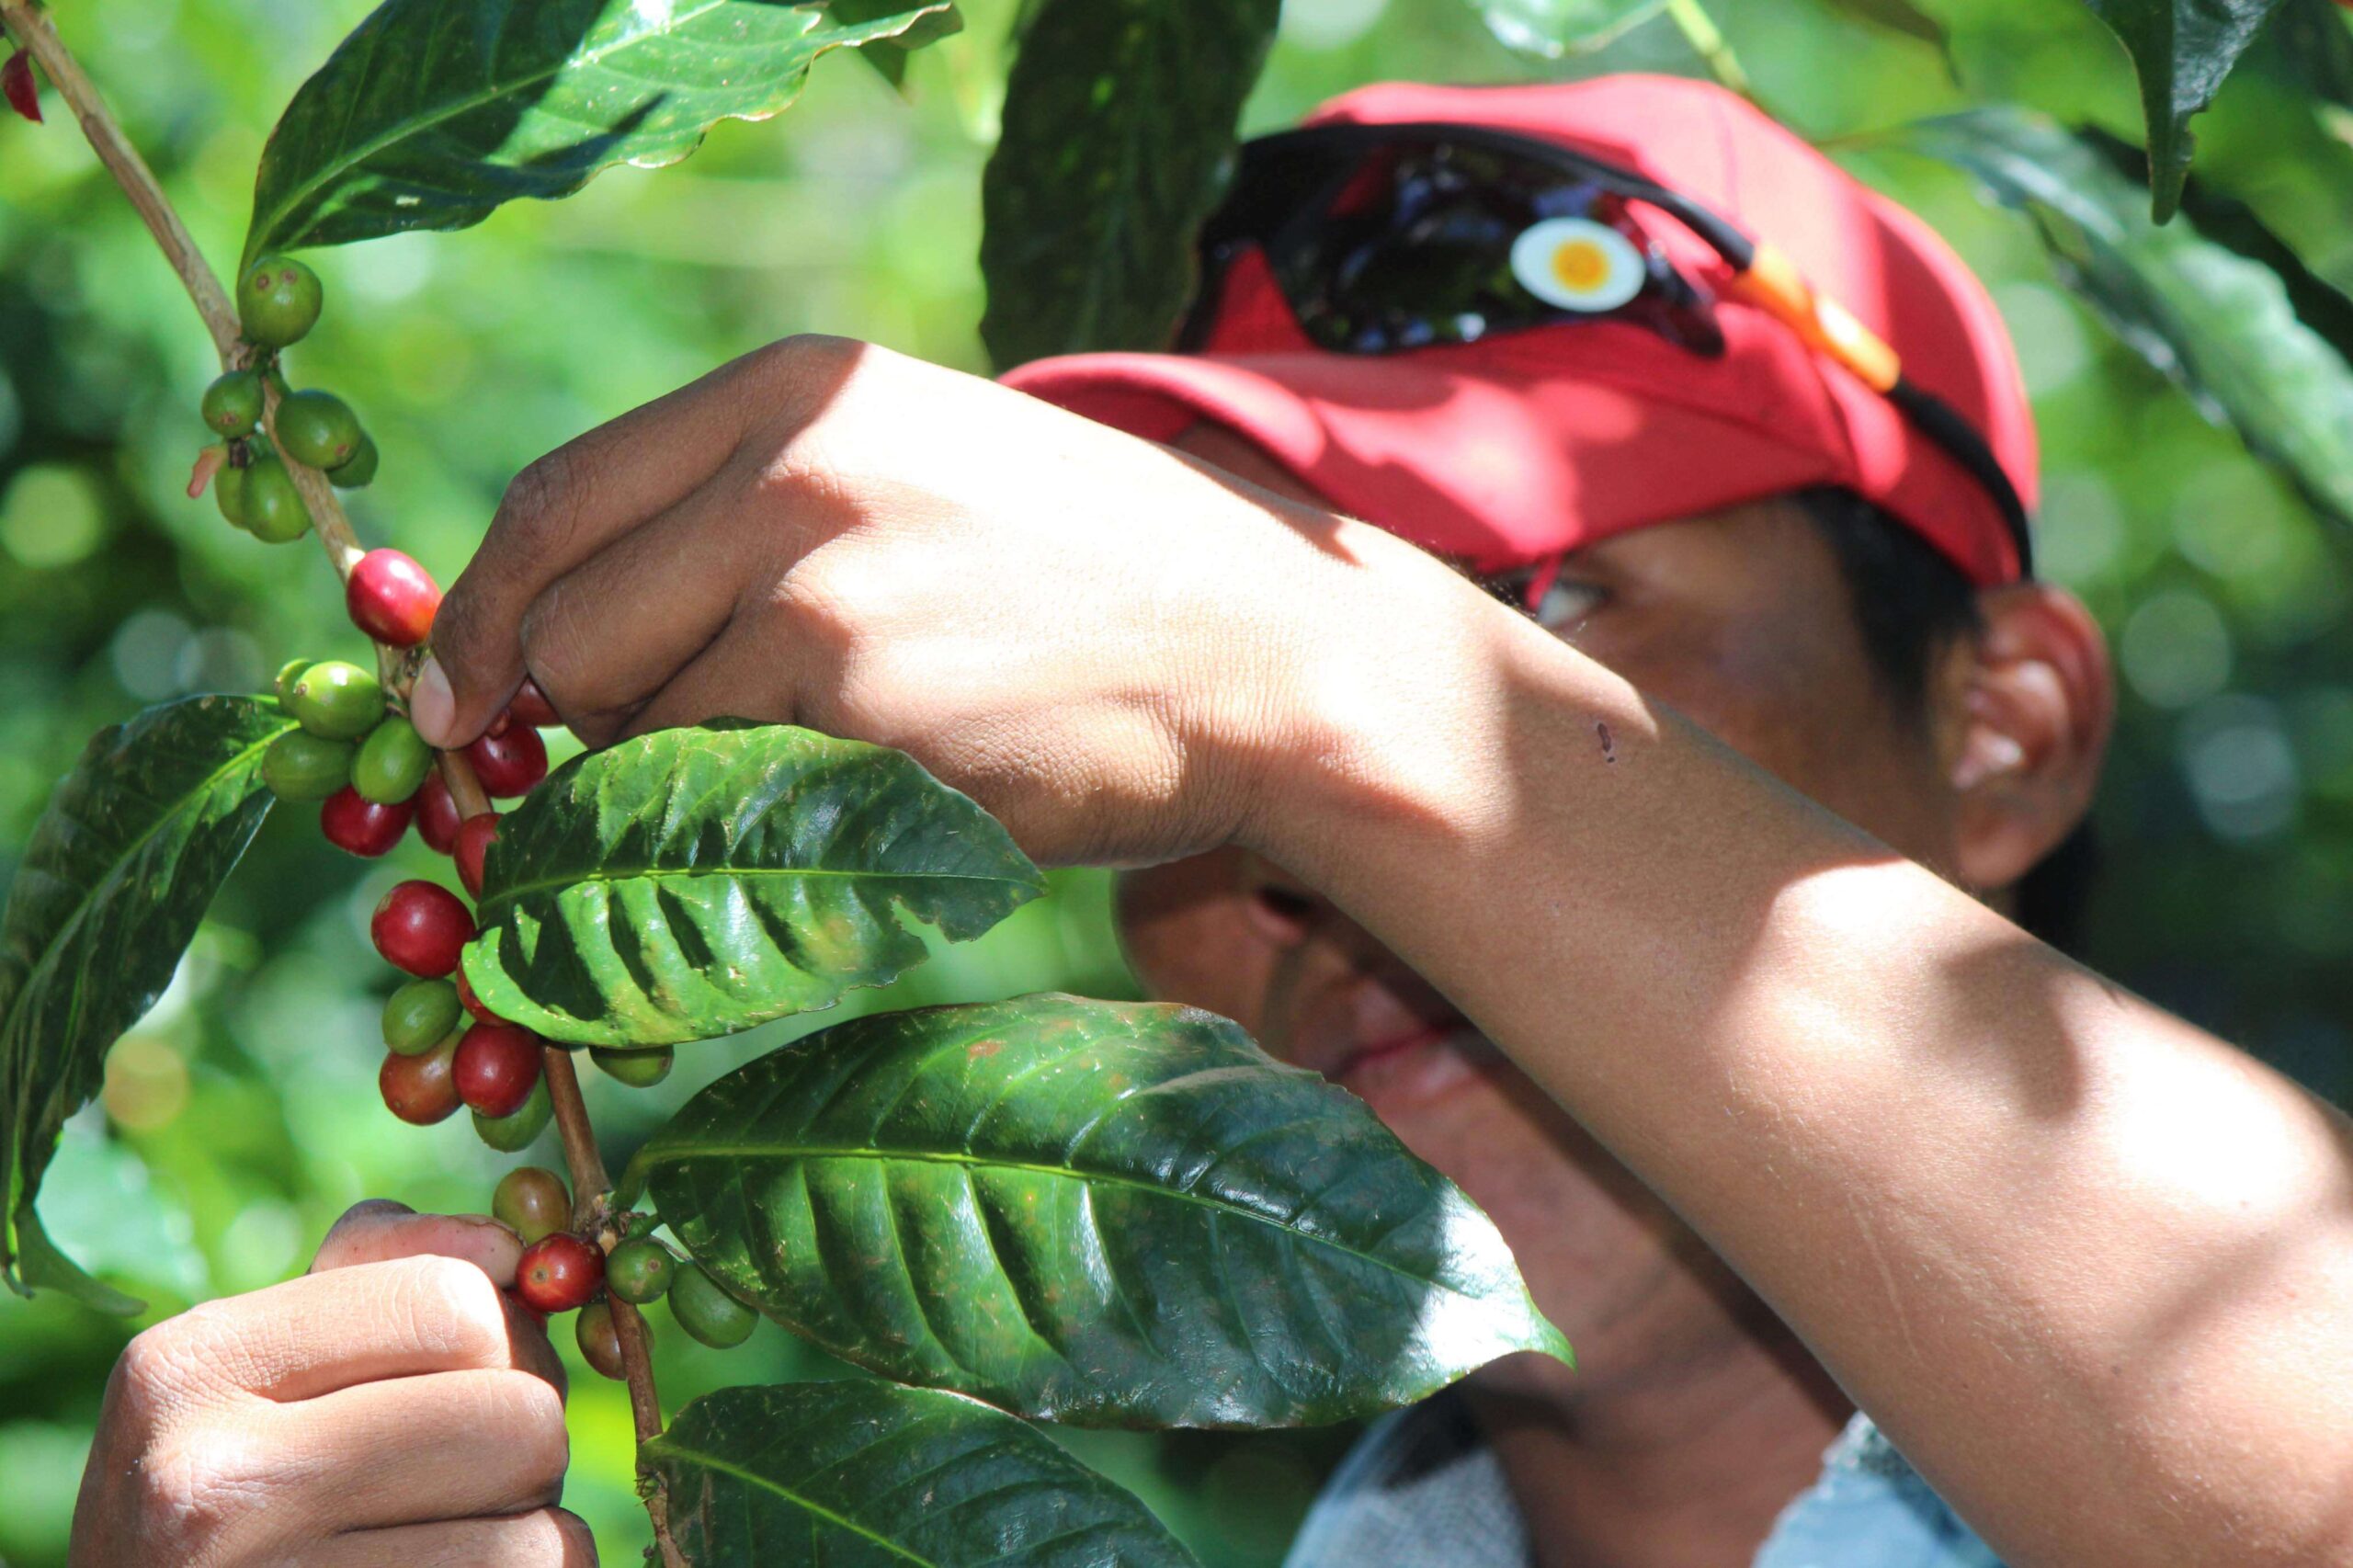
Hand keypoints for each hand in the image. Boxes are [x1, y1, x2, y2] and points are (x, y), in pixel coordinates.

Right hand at [70, 1201, 590, 1566]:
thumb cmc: (230, 1490)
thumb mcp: (261, 1368)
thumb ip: (386, 1271)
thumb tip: (515, 1249)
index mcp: (192, 1366)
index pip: (452, 1304)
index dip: (505, 1338)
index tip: (478, 1377)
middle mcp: (213, 1484)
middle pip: (520, 1416)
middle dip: (526, 1442)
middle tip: (469, 1474)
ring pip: (539, 1532)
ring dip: (527, 1530)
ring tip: (446, 1537)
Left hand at [413, 335, 1478, 865]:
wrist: (1266, 648)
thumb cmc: (1086, 576)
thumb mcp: (913, 468)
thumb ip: (748, 509)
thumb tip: (559, 625)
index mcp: (795, 392)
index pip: (555, 502)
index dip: (481, 619)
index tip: (460, 707)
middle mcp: (790, 475)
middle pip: (569, 633)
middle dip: (583, 728)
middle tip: (661, 768)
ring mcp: (825, 601)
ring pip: (640, 742)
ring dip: (685, 793)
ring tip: (821, 777)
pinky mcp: (868, 727)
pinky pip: (736, 813)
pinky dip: (769, 840)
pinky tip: (881, 807)